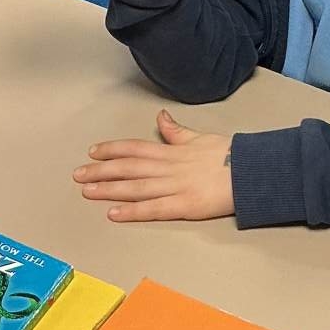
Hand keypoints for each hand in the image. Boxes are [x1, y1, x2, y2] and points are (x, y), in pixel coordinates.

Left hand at [72, 110, 235, 223]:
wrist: (251, 172)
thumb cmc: (228, 155)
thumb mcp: (200, 137)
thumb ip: (177, 132)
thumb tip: (161, 116)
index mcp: (172, 150)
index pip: (135, 148)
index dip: (112, 149)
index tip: (93, 152)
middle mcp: (169, 167)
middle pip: (129, 167)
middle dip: (101, 171)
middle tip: (78, 174)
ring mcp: (175, 187)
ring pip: (135, 187)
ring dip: (109, 189)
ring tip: (87, 191)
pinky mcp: (184, 206)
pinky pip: (153, 208)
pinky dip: (132, 211)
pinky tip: (113, 213)